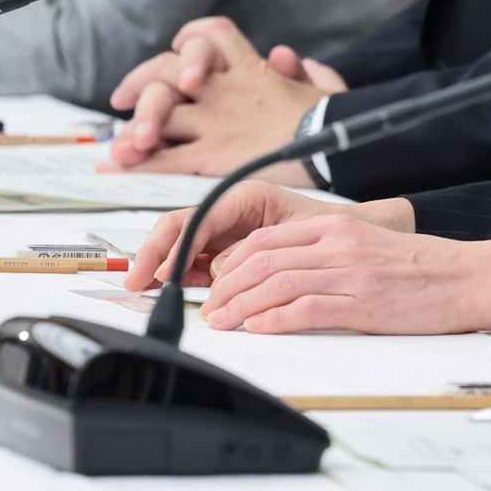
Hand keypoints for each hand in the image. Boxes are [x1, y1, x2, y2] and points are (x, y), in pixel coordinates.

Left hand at [98, 17, 342, 179]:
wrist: (330, 147)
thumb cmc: (330, 121)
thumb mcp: (322, 87)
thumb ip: (303, 71)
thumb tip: (285, 56)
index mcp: (249, 68)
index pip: (212, 35)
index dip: (190, 39)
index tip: (177, 48)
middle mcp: (224, 89)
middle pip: (167, 70)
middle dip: (140, 81)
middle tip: (121, 97)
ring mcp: (214, 121)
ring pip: (159, 112)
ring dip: (134, 127)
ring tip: (121, 144)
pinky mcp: (211, 155)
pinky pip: (163, 157)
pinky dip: (135, 163)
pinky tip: (117, 167)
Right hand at [122, 179, 371, 288]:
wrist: (354, 237)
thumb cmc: (332, 228)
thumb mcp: (300, 233)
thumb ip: (258, 250)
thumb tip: (218, 270)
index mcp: (247, 197)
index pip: (198, 217)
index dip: (176, 244)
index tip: (163, 271)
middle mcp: (230, 212)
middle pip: (180, 227)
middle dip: (155, 252)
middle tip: (137, 281)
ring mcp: (225, 232)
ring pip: (181, 246)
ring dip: (162, 267)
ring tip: (146, 290)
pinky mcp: (225, 252)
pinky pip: (194, 263)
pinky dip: (179, 277)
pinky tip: (170, 292)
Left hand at [199, 215, 490, 336]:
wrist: (465, 277)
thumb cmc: (419, 267)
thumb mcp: (366, 245)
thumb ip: (324, 253)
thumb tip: (278, 277)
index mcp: (336, 226)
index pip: (266, 238)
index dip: (231, 262)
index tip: (216, 282)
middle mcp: (338, 243)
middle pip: (263, 260)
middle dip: (226, 286)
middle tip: (209, 308)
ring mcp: (349, 272)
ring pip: (276, 283)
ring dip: (240, 305)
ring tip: (221, 323)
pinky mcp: (362, 303)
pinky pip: (305, 309)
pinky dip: (273, 320)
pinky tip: (257, 328)